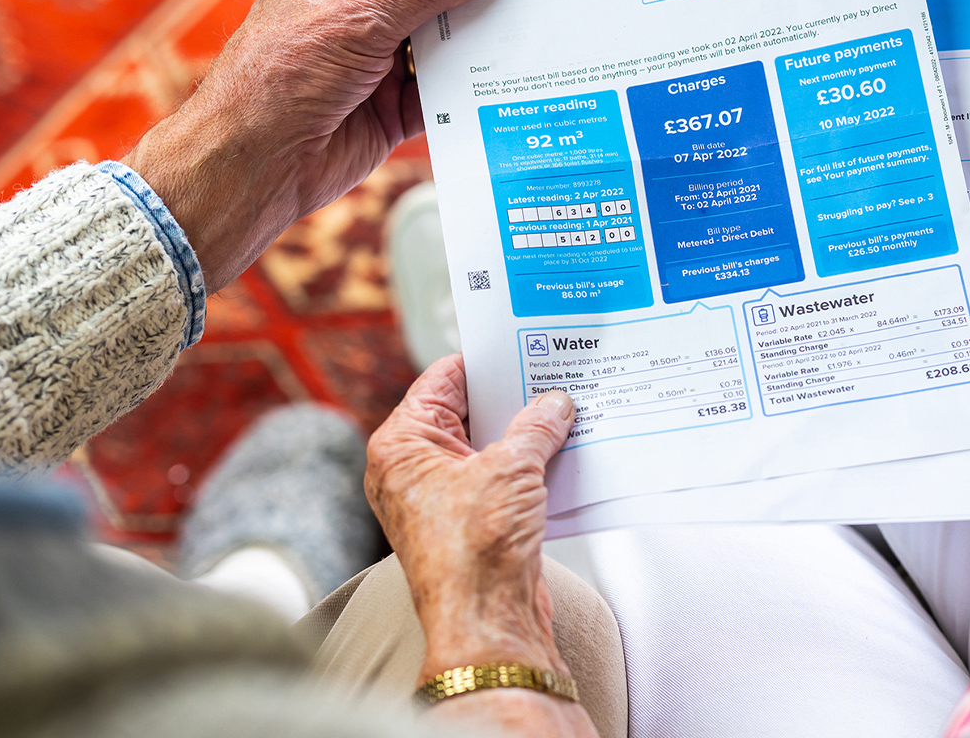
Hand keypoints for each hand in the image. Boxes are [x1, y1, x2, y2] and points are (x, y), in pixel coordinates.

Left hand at [128, 0, 504, 290]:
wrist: (253, 168)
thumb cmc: (281, 79)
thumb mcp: (360, 21)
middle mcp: (351, 10)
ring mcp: (373, 61)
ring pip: (440, 45)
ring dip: (477, 45)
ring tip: (537, 29)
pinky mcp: (389, 108)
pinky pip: (440, 91)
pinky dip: (469, 89)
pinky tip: (512, 78)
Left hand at [364, 355, 575, 680]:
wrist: (487, 624)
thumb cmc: (473, 552)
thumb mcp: (510, 469)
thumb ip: (535, 428)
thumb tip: (553, 405)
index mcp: (401, 446)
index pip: (443, 380)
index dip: (485, 361)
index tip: (521, 345)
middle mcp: (414, 471)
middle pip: (469, 414)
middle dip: (513, 399)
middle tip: (554, 375)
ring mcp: (443, 500)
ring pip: (490, 449)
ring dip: (527, 437)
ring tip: (568, 412)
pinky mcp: (473, 524)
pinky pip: (504, 481)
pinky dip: (532, 470)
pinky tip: (566, 455)